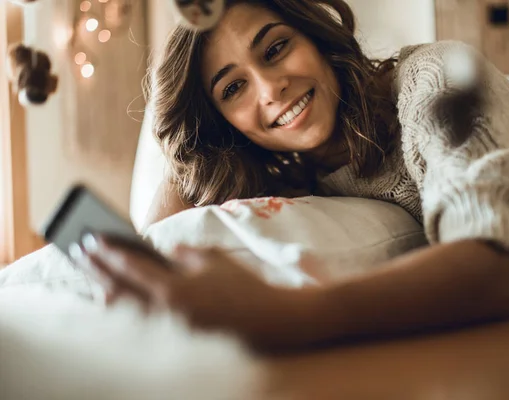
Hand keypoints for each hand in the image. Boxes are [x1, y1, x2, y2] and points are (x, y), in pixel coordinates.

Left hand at [71, 234, 299, 345]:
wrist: (270, 320)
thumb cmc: (244, 286)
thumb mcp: (215, 259)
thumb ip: (184, 254)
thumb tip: (163, 253)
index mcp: (173, 289)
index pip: (130, 266)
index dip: (108, 250)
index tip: (90, 237)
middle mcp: (164, 313)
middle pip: (117, 290)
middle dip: (95, 268)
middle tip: (80, 251)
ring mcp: (167, 331)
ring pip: (124, 312)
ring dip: (105, 291)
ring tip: (96, 276)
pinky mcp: (176, 342)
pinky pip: (141, 324)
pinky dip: (127, 309)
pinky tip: (122, 299)